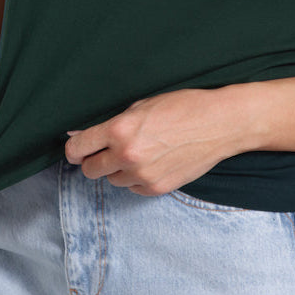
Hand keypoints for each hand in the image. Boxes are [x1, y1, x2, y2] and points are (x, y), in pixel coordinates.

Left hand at [63, 87, 242, 195]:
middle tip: (106, 151)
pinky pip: (133, 188)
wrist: (220, 123)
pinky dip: (137, 179)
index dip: (73, 149)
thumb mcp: (142, 105)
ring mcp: (143, 175)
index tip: (76, 149)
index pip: (78, 148)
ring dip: (118, 170)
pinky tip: (154, 162)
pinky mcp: (157, 188)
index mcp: (120, 130)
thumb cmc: (183, 107)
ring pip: (112, 180)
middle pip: (90, 170)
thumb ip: (111, 123)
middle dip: (93, 160)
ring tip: (140, 152)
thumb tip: (80, 135)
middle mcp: (127, 155)